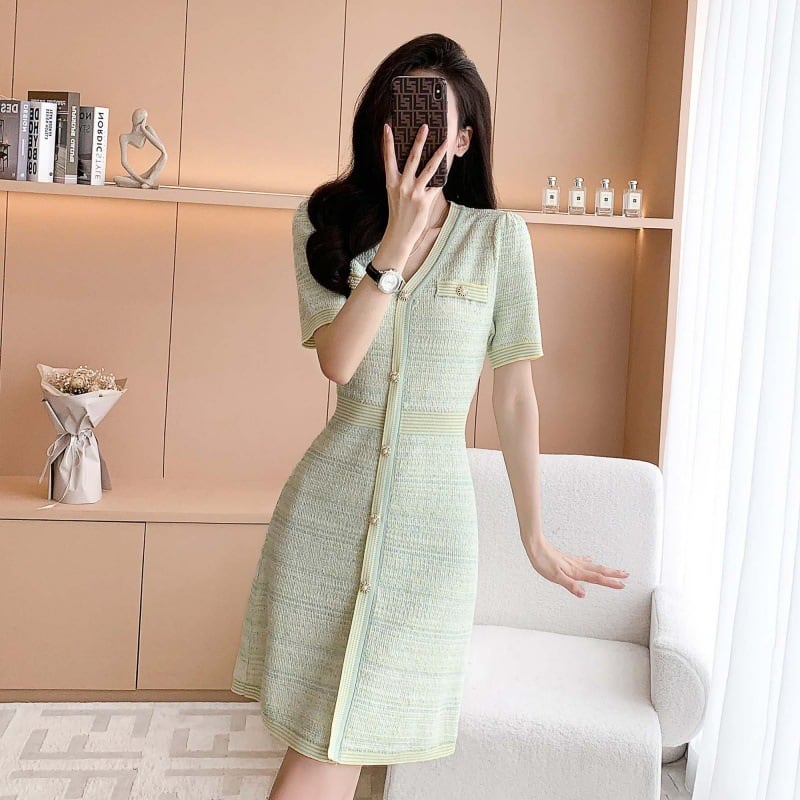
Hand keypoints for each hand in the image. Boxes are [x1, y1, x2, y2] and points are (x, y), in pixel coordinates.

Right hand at [381, 121, 448, 258]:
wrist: (399, 234)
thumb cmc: (397, 212)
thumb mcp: (394, 194)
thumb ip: (401, 179)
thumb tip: (414, 163)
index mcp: (391, 182)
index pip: (388, 158)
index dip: (387, 142)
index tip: (387, 126)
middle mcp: (402, 185)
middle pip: (412, 158)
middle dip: (419, 140)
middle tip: (425, 126)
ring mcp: (414, 193)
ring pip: (429, 169)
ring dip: (438, 154)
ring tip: (444, 142)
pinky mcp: (425, 201)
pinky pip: (436, 185)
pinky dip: (442, 177)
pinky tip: (448, 167)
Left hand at [524, 538, 629, 597]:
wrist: (535, 545)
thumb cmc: (542, 561)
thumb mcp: (555, 577)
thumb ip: (570, 585)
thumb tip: (583, 594)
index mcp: (576, 571)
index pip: (596, 578)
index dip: (610, 582)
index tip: (622, 585)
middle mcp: (576, 565)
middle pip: (598, 570)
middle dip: (613, 574)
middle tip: (626, 575)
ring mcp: (572, 561)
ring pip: (592, 565)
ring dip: (604, 568)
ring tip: (613, 569)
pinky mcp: (566, 558)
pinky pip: (581, 560)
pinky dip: (588, 561)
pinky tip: (589, 559)